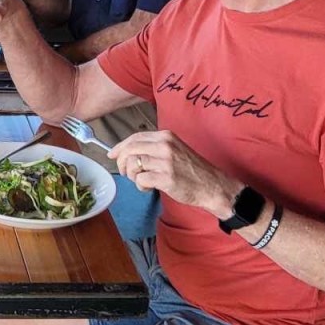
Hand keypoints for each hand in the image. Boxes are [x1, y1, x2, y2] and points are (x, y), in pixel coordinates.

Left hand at [111, 130, 237, 215]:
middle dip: (121, 162)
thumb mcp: (174, 150)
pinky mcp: (166, 178)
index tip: (112, 154)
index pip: (134, 137)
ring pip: (132, 165)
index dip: (120, 146)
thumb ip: (153, 147)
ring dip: (132, 176)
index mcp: (165, 136)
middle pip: (129, 150)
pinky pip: (140, 179)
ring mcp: (165, 161)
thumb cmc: (192, 170)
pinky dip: (140, 185)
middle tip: (124, 173)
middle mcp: (164, 145)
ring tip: (141, 181)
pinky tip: (149, 188)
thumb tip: (126, 151)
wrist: (212, 186)